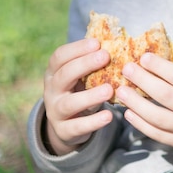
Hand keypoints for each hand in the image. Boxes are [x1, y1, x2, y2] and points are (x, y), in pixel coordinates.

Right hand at [42, 38, 113, 154]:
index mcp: (54, 72)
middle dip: (84, 65)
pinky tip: (109, 116)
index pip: (59, 57)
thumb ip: (94, 61)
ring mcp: (55, 111)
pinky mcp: (64, 130)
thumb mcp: (82, 75)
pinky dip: (93, 122)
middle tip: (105, 56)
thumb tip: (120, 42)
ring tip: (109, 90)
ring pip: (69, 104)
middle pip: (63, 76)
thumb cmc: (80, 90)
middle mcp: (51, 90)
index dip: (77, 48)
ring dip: (89, 96)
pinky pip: (77, 127)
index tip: (97, 42)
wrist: (67, 124)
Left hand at [116, 54, 172, 163]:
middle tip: (127, 69)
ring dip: (135, 102)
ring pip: (156, 117)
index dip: (159, 66)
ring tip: (120, 90)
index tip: (144, 57)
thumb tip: (163, 65)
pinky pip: (157, 134)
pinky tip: (129, 112)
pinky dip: (140, 124)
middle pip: (164, 95)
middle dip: (142, 80)